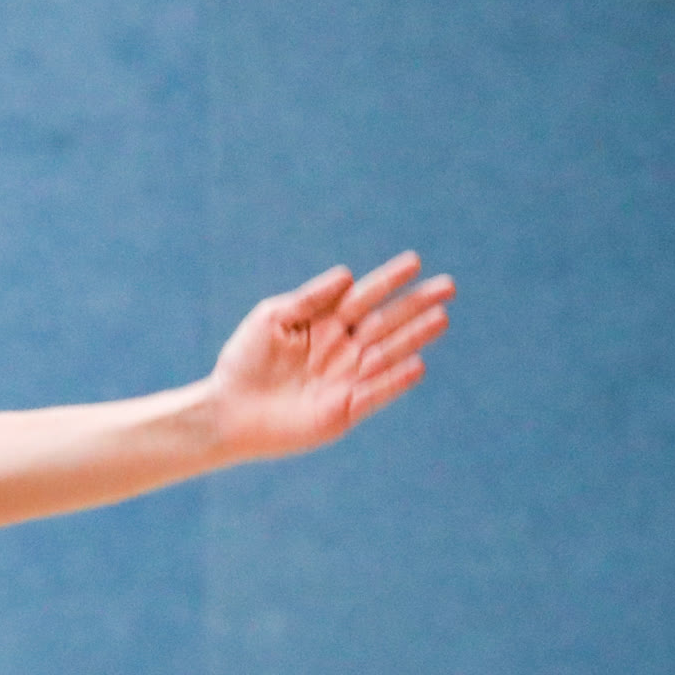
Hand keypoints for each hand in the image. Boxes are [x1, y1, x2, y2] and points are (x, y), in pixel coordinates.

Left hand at [207, 252, 454, 462]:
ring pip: (386, 355)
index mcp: (326, 323)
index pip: (364, 297)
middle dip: (415, 305)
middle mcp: (342, 350)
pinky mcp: (342, 411)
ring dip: (413, 338)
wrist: (227, 411)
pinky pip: (374, 395)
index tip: (415, 262)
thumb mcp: (272, 318)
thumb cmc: (245, 362)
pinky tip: (416, 366)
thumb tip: (348, 275)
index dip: (388, 280)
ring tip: (440, 318)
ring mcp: (345, 380)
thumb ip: (309, 299)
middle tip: (448, 286)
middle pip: (385, 323)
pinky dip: (393, 382)